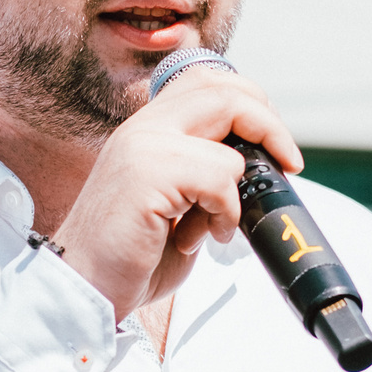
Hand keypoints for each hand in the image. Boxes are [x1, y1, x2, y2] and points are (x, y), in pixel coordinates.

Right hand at [51, 70, 302, 319]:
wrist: (84, 291)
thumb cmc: (130, 256)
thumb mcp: (175, 202)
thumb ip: (204, 173)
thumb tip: (258, 163)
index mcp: (147, 129)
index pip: (207, 81)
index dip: (252, 105)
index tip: (276, 146)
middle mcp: (142, 128)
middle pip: (225, 91)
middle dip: (271, 127)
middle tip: (288, 165)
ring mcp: (142, 146)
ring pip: (228, 138)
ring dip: (238, 189)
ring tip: (215, 225)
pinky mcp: (147, 174)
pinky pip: (219, 176)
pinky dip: (225, 212)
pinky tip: (197, 238)